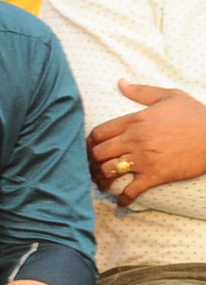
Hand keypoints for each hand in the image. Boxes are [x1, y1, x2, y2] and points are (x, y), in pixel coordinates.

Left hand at [88, 80, 205, 203]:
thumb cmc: (196, 115)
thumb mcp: (170, 96)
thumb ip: (142, 91)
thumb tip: (121, 82)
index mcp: (134, 121)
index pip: (97, 133)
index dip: (89, 143)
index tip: (91, 149)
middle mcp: (135, 140)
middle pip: (97, 153)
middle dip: (92, 161)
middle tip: (94, 167)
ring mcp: (144, 159)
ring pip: (108, 171)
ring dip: (102, 178)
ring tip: (104, 182)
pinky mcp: (156, 175)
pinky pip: (131, 191)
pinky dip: (123, 199)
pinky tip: (121, 202)